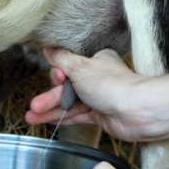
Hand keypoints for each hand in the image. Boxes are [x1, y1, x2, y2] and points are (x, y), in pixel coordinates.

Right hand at [24, 48, 168, 141]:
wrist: (137, 111)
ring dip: (50, 110)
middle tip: (34, 105)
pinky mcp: (101, 116)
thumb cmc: (113, 85)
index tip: (56, 79)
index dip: (58, 74)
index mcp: (96, 61)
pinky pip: (76, 116)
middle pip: (67, 86)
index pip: (69, 65)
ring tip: (31, 117)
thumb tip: (48, 48)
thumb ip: (62, 59)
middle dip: (49, 96)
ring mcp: (99, 98)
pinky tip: (44, 120)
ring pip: (70, 103)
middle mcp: (97, 78)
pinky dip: (61, 118)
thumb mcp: (80, 67)